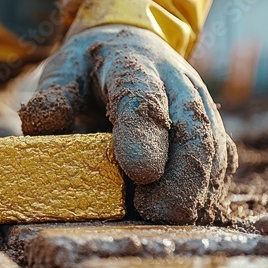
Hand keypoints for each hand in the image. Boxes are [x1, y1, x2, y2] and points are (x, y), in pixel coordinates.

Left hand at [19, 24, 235, 223]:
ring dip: (199, 190)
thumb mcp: (63, 70)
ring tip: (172, 222)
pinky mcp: (212, 130)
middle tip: (159, 213)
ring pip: (214, 148)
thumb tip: (45, 124)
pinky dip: (210, 193)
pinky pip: (223, 163)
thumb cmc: (90, 69)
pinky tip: (192, 216)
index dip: (144, 135)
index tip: (141, 173)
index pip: (143, 98)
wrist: (132, 45)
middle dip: (182, 176)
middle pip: (193, 129)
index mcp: (134, 65)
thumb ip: (53, 96)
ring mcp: (200, 106)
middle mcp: (177, 84)